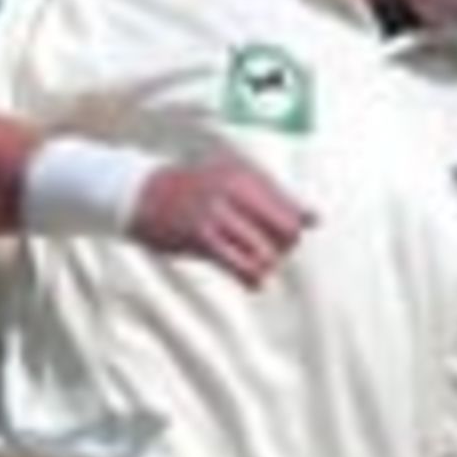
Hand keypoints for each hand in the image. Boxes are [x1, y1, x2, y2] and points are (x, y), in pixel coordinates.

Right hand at [131, 154, 314, 287]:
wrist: (140, 194)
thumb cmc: (193, 191)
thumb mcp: (234, 183)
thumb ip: (275, 199)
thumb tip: (316, 219)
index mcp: (246, 173)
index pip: (292, 209)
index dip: (291, 231)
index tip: (277, 239)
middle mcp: (234, 188)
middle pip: (286, 231)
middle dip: (283, 249)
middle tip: (269, 255)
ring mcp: (217, 211)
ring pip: (266, 252)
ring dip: (266, 267)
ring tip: (256, 269)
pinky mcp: (201, 235)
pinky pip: (241, 266)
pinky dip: (253, 279)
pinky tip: (253, 283)